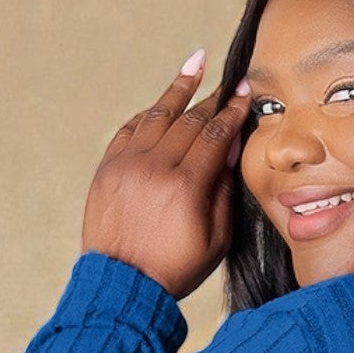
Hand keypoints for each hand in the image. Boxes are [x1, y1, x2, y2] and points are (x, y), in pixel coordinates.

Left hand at [79, 54, 251, 300]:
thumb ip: (224, 192)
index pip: (214, 135)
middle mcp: (155, 167)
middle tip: (228, 81)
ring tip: (195, 66)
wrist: (122, 286)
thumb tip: (228, 150)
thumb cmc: (174, 269)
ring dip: (178, 89)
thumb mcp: (216, 241)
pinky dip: (148, 114)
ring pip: (156, 115)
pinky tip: (162, 104)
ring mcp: (127, 165)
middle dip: (212, 97)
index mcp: (185, 186)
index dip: (232, 111)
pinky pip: (129, 129)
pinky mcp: (108, 169)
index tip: (245, 92)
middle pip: (188, 119)